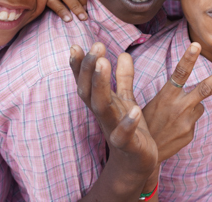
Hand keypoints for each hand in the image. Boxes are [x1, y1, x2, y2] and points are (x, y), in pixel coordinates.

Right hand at [69, 43, 157, 179]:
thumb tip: (123, 54)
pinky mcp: (128, 145)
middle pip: (89, 91)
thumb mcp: (126, 100)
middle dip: (89, 69)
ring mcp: (113, 130)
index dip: (79, 66)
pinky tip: (134, 109)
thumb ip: (124, 79)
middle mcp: (103, 115)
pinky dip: (127, 123)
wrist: (135, 165)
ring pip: (102, 108)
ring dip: (100, 86)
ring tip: (103, 63)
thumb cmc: (130, 130)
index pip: (86, 82)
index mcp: (102, 104)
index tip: (75, 45)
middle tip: (95, 46)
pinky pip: (124, 134)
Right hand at [143, 42, 211, 161]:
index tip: (196, 44)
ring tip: (171, 118)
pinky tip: (173, 129)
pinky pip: (193, 120)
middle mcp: (179, 108)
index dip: (188, 58)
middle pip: (204, 88)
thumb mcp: (147, 102)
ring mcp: (187, 122)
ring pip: (198, 105)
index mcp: (166, 97)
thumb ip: (167, 90)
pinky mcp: (190, 134)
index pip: (179, 73)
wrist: (140, 156)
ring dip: (190, 106)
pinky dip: (186, 121)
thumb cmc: (142, 123)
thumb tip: (179, 74)